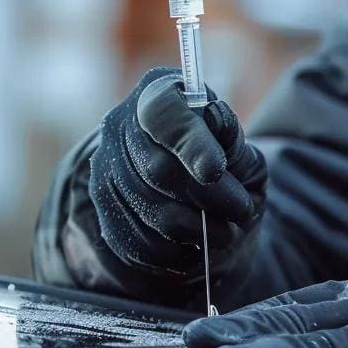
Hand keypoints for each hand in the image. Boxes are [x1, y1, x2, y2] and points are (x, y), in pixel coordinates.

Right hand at [88, 67, 266, 293]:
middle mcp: (120, 129)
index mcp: (157, 95)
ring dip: (198, 230)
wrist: (199, 203)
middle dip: (208, 196)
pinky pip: (140, 243)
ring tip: (226, 232)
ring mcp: (106, 173)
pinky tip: (198, 246)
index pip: (164, 115)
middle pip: (158, 169)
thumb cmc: (225, 168)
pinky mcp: (106, 215)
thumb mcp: (239, 149)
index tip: (214, 171)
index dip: (189, 143)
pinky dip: (177, 252)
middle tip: (241, 210)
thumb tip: (218, 120)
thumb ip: (231, 140)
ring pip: (151, 211)